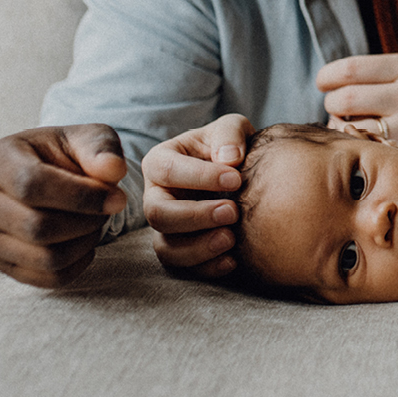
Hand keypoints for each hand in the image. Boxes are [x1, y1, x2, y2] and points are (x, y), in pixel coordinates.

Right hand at [0, 124, 126, 287]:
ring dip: (83, 243)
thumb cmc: (71, 153)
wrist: (56, 173)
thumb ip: (102, 148)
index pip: (31, 185)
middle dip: (85, 221)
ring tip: (97, 221)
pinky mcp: (1, 262)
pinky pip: (45, 278)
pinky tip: (87, 241)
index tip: (117, 197)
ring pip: (42, 257)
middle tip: (108, 208)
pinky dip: (76, 264)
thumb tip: (112, 170)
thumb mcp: (90, 138)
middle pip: (35, 227)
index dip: (80, 196)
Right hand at [142, 113, 253, 278]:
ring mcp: (165, 227)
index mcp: (160, 162)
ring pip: (165, 247)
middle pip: (158, 214)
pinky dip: (206, 267)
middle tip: (233, 212)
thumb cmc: (230, 146)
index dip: (200, 176)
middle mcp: (155, 196)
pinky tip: (233, 261)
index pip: (167, 170)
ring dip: (198, 247)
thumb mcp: (232, 129)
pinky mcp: (180, 249)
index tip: (236, 178)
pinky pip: (183, 267)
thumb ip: (230, 134)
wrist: (242, 174)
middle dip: (195, 216)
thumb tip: (230, 158)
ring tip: (232, 239)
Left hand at [318, 53, 397, 152]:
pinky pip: (369, 152)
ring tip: (352, 127)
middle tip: (338, 107)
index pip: (349, 69)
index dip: (328, 77)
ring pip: (352, 130)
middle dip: (333, 104)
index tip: (325, 82)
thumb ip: (383, 71)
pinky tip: (368, 144)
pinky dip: (360, 148)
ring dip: (342, 129)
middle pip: (345, 100)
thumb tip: (335, 82)